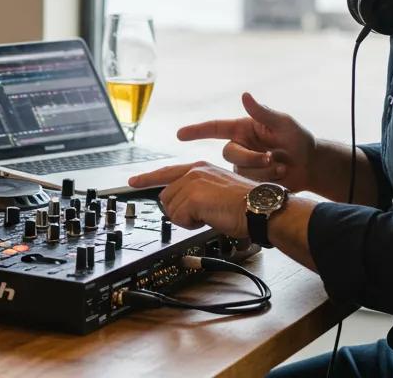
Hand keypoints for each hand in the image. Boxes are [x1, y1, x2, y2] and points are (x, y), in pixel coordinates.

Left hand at [127, 161, 253, 236]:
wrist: (260, 208)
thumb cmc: (246, 205)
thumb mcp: (216, 193)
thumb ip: (197, 194)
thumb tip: (182, 207)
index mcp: (200, 168)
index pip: (167, 173)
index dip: (147, 179)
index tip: (132, 182)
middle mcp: (194, 171)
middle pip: (165, 197)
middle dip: (178, 212)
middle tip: (201, 216)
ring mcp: (192, 182)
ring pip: (170, 209)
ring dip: (187, 219)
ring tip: (209, 215)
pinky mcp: (193, 196)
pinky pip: (178, 218)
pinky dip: (191, 224)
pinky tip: (208, 218)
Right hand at [175, 92, 317, 192]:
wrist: (310, 165)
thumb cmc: (297, 139)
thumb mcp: (283, 123)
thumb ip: (262, 112)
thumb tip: (245, 95)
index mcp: (243, 130)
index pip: (214, 128)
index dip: (196, 131)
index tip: (180, 135)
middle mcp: (240, 147)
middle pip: (230, 154)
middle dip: (252, 158)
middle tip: (273, 158)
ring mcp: (244, 165)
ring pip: (241, 170)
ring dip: (265, 170)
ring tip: (283, 166)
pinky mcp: (250, 181)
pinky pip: (250, 183)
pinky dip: (268, 179)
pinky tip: (281, 175)